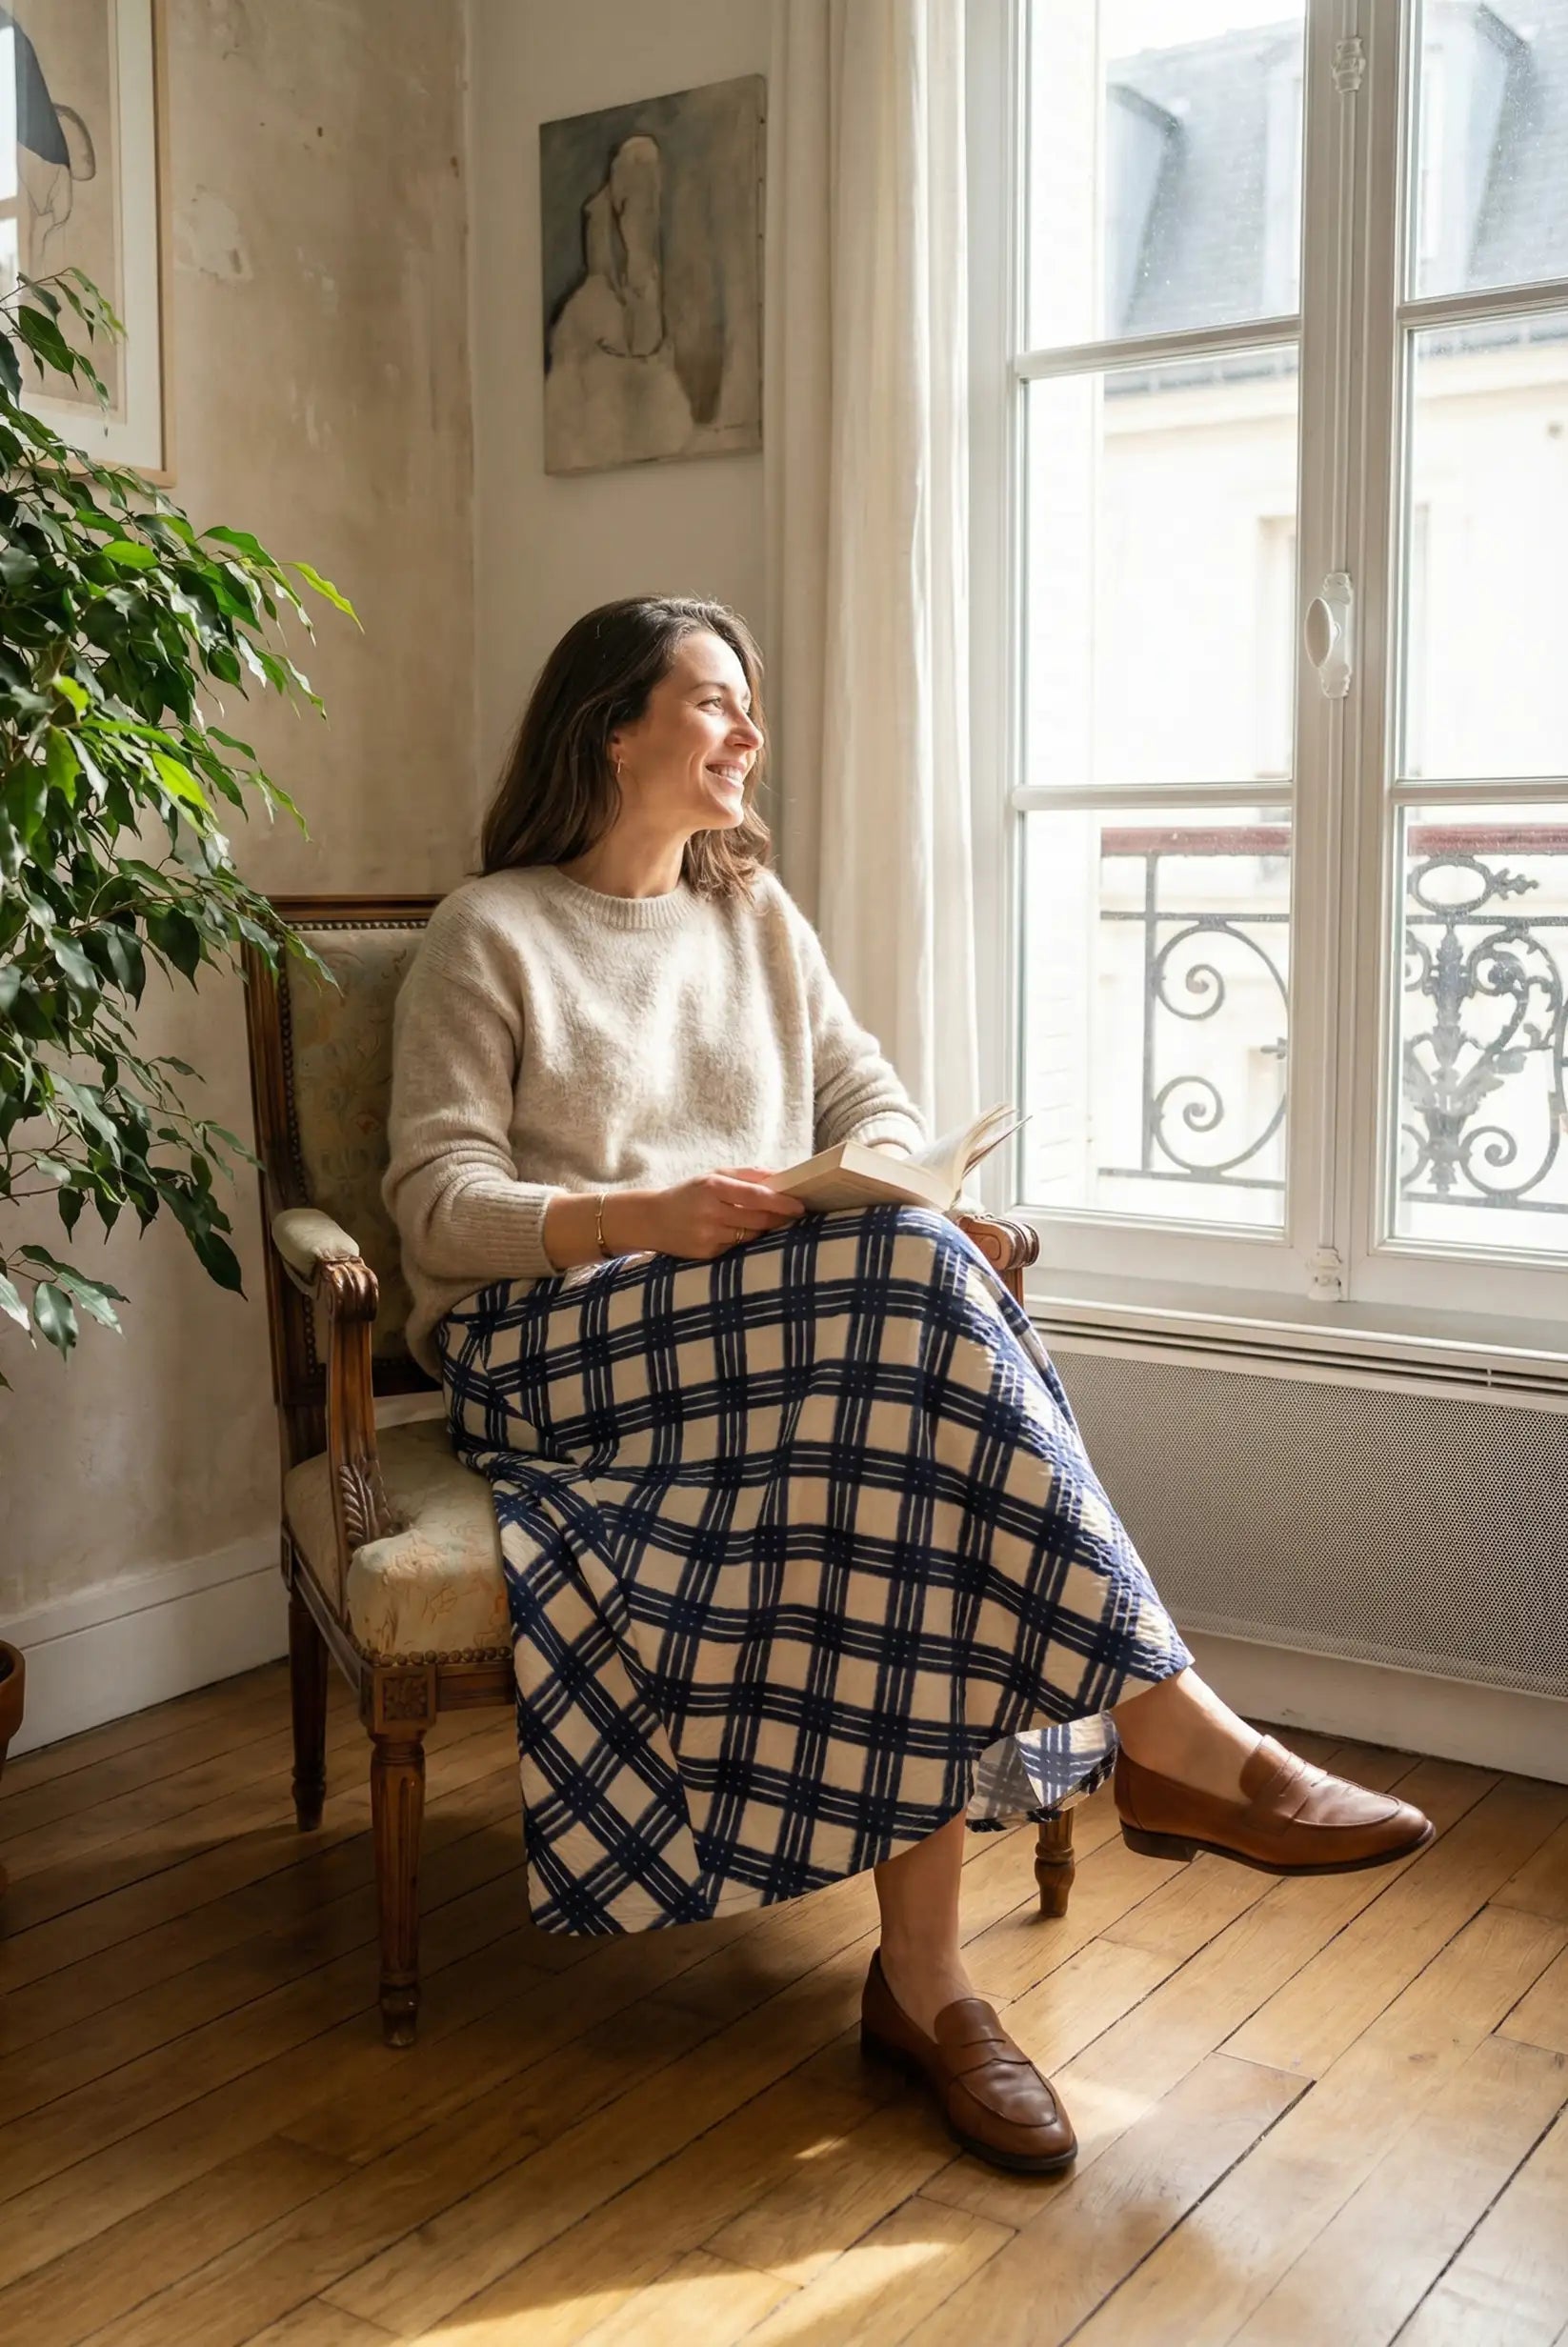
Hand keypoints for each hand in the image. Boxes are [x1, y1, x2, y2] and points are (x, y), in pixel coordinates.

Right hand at [639, 1167, 806, 1260]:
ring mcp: (708, 1235)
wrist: (651, 1219)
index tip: (800, 1206)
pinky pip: (737, 1247)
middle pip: (758, 1219)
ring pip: (751, 1235)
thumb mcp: (714, 1175)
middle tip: (794, 1215)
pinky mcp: (707, 1254)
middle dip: (779, 1218)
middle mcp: (710, 1212)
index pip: (756, 1196)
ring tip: (767, 1221)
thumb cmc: (689, 1193)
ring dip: (764, 1230)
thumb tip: (783, 1176)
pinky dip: (744, 1240)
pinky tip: (738, 1232)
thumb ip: (749, 1174)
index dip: (781, 1202)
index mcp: (712, 1186)